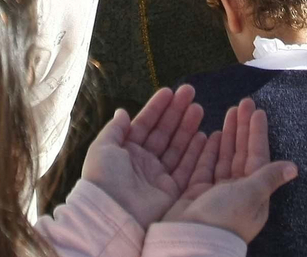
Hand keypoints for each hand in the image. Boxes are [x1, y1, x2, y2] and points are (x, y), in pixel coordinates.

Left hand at [82, 85, 208, 229]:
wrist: (111, 215)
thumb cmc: (104, 177)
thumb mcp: (102, 148)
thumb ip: (115, 129)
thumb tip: (122, 111)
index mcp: (126, 152)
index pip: (145, 125)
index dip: (157, 108)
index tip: (170, 91)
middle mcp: (143, 162)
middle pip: (164, 133)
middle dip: (176, 112)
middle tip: (190, 92)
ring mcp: (158, 177)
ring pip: (177, 147)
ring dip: (188, 128)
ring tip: (199, 108)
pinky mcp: (171, 191)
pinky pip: (186, 168)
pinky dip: (196, 152)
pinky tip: (204, 135)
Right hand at [166, 99, 296, 242]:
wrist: (191, 240)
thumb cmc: (226, 217)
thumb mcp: (252, 195)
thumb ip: (269, 177)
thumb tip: (295, 168)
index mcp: (254, 194)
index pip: (258, 156)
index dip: (258, 134)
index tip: (257, 111)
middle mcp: (237, 192)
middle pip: (242, 154)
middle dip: (243, 128)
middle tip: (243, 103)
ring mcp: (216, 192)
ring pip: (224, 157)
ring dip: (228, 135)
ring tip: (228, 113)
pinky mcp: (197, 193)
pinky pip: (205, 166)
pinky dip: (209, 151)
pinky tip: (211, 134)